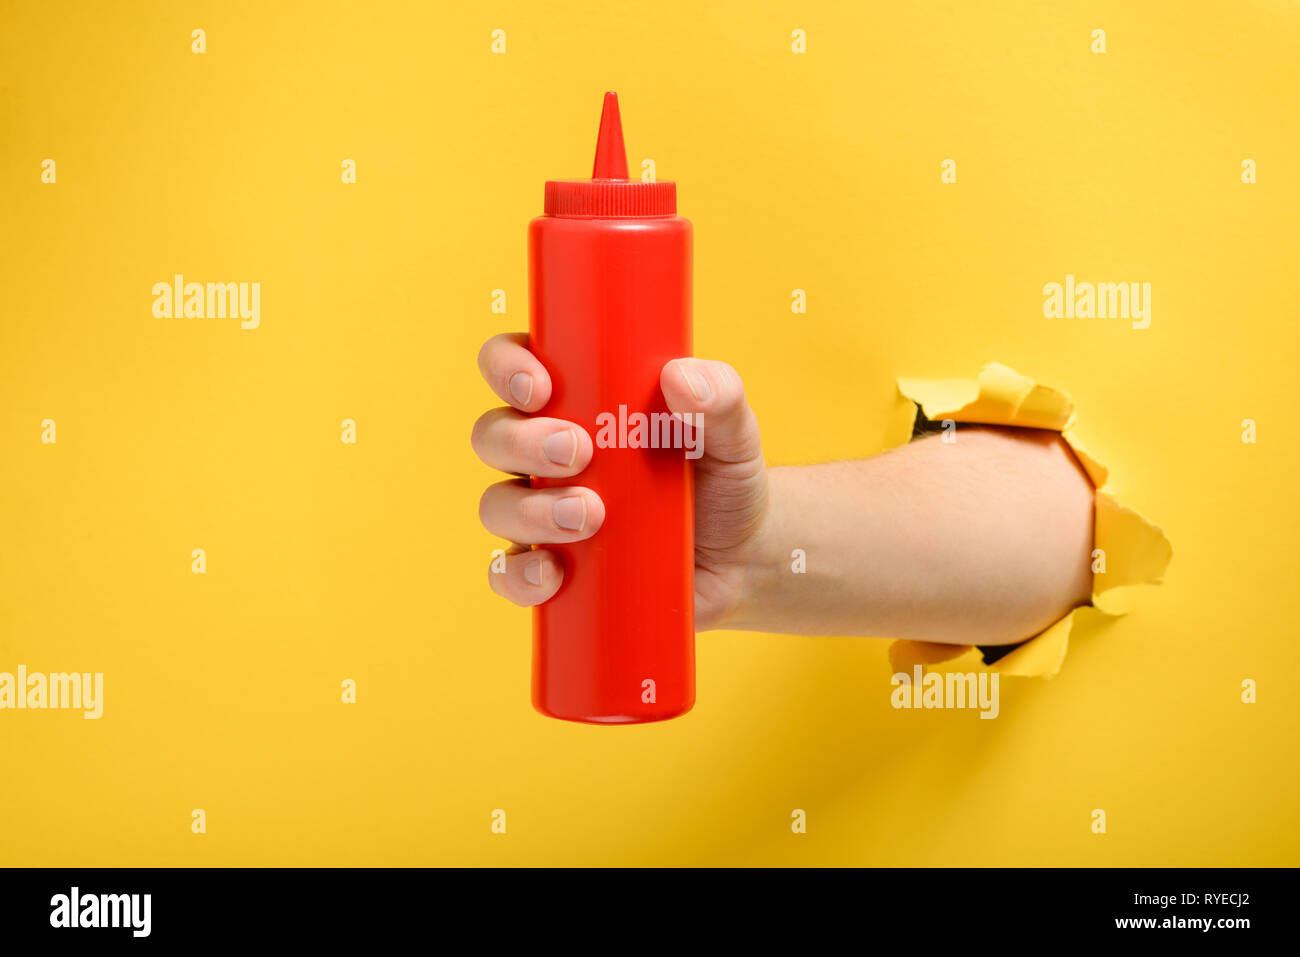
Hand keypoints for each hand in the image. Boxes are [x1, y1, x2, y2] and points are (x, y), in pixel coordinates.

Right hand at [473, 333, 769, 629]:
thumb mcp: (734, 432)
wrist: (742, 560)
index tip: (538, 386)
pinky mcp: (553, 569)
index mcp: (575, 400)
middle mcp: (546, 453)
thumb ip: (720, 395)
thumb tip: (680, 377)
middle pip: (492, 435)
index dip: (505, 365)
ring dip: (529, 510)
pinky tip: (554, 573)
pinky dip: (520, 575)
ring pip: (496, 504)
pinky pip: (508, 575)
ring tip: (588, 516)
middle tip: (578, 452)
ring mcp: (544, 513)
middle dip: (522, 441)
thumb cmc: (724, 479)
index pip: (512, 365)